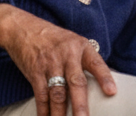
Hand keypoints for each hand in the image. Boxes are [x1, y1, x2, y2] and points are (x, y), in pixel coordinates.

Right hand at [0, 3, 115, 115]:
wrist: (24, 28)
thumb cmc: (53, 38)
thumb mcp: (72, 42)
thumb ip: (84, 60)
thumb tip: (101, 82)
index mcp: (80, 46)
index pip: (95, 62)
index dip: (104, 77)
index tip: (111, 92)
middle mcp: (66, 54)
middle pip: (76, 82)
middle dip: (80, 104)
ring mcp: (50, 63)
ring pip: (57, 93)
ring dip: (60, 113)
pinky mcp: (35, 71)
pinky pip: (41, 95)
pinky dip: (44, 111)